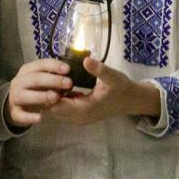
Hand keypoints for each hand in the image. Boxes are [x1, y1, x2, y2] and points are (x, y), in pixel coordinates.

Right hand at [6, 58, 73, 129]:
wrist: (19, 104)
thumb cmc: (36, 88)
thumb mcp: (45, 79)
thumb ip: (56, 77)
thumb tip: (74, 78)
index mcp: (28, 70)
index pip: (41, 64)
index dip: (54, 66)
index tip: (68, 69)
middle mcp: (20, 81)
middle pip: (35, 78)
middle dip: (52, 80)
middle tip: (69, 83)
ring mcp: (16, 96)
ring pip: (24, 95)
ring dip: (40, 96)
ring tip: (56, 98)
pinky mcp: (15, 112)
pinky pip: (20, 115)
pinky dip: (28, 116)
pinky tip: (39, 117)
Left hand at [44, 57, 159, 127]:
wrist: (131, 101)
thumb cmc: (122, 88)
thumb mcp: (113, 77)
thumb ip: (99, 70)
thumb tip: (86, 59)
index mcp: (84, 109)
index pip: (56, 105)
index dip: (49, 91)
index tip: (48, 77)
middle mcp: (78, 118)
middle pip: (52, 109)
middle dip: (47, 94)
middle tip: (47, 75)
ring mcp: (78, 118)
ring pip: (55, 110)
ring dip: (52, 96)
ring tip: (53, 79)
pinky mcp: (79, 115)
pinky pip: (62, 109)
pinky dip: (59, 98)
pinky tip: (62, 85)